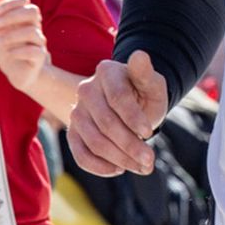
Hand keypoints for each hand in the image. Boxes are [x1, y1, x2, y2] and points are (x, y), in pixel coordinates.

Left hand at [0, 0, 48, 93]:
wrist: (16, 73)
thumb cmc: (8, 49)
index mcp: (25, 19)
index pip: (24, 1)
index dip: (11, 3)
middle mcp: (34, 27)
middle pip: (33, 11)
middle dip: (13, 16)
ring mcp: (38, 42)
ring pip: (33, 31)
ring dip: (13, 35)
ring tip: (1, 42)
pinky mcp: (39, 58)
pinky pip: (34, 51)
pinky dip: (19, 51)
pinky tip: (10, 53)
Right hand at [67, 51, 167, 176]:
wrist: (132, 105)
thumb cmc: (144, 93)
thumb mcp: (152, 84)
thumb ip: (145, 73)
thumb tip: (139, 55)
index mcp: (107, 72)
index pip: (118, 98)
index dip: (134, 118)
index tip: (149, 132)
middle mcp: (86, 90)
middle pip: (106, 123)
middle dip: (130, 145)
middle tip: (149, 161)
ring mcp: (77, 112)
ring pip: (94, 142)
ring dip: (119, 159)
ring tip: (141, 167)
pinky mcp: (73, 133)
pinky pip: (81, 155)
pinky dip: (100, 167)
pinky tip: (118, 169)